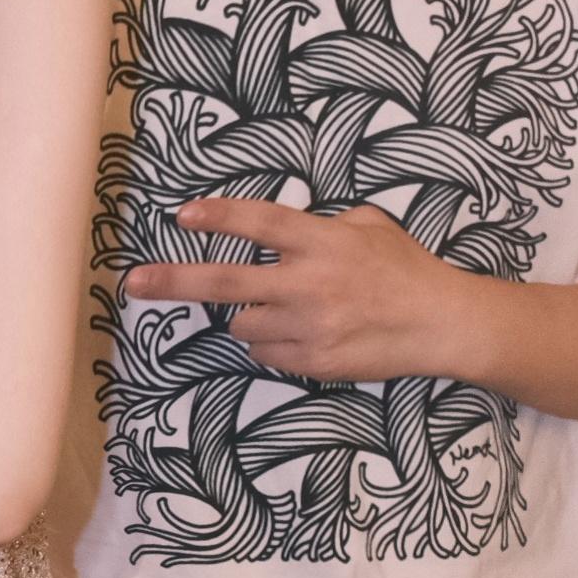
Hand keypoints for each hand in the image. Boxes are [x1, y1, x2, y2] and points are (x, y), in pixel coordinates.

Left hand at [123, 196, 491, 385]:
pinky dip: (272, 342)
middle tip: (135, 282)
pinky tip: (304, 332)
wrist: (441, 324)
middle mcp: (309, 284)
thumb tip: (289, 228)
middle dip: (174, 281)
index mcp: (323, 243)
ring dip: (249, 314)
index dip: (219, 218)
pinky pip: (266, 353)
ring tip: (284, 306)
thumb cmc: (407, 269)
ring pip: (243, 323)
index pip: (260, 223)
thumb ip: (323, 225)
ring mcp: (309, 327)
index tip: (183, 215)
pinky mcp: (314, 362)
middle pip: (226, 282)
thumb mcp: (370, 227)